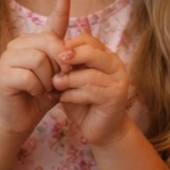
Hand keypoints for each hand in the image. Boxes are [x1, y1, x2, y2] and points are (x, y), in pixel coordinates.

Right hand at [0, 0, 70, 137]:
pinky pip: (28, 76)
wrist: (20, 119)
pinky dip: (36, 89)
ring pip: (40, 60)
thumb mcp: (59, 78)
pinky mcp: (2, 74)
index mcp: (36, 43)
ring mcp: (8, 58)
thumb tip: (69, 53)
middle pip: (49, 43)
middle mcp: (20, 45)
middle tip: (58, 82)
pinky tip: (33, 94)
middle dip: (60, 65)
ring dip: (48, 81)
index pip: (52, 20)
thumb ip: (65, 63)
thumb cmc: (40, 97)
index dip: (61, 3)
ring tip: (44, 90)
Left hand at [52, 33, 131, 147]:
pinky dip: (73, 94)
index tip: (54, 52)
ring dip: (69, 80)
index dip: (70, 44)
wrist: (100, 130)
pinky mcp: (116, 96)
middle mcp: (115, 65)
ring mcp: (118, 80)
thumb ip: (66, 68)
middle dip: (72, 56)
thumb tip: (51, 54)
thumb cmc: (83, 103)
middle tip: (57, 62)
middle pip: (92, 52)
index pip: (88, 39)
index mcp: (105, 56)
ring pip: (90, 74)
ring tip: (55, 85)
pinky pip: (91, 91)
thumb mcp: (72, 81)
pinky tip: (62, 99)